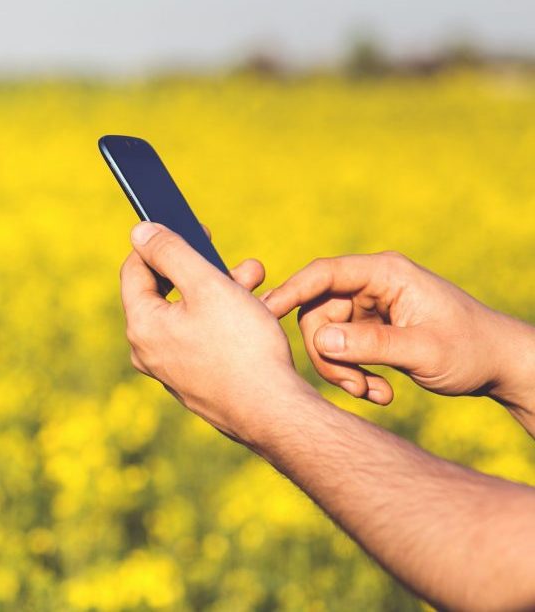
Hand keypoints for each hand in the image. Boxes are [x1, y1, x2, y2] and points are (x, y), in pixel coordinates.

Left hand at [120, 222, 311, 444]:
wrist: (273, 413)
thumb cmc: (242, 347)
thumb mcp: (207, 286)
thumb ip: (171, 252)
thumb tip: (139, 231)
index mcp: (141, 325)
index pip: (135, 270)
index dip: (161, 243)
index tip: (194, 228)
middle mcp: (147, 350)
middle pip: (166, 292)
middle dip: (204, 269)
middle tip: (240, 262)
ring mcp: (170, 369)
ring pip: (190, 314)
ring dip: (222, 291)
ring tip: (257, 280)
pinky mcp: (194, 382)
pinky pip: (202, 338)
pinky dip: (224, 320)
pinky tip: (257, 313)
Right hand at [262, 252, 534, 409]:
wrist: (501, 367)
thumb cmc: (471, 350)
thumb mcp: (422, 350)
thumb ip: (370, 344)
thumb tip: (319, 342)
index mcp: (386, 274)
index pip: (324, 274)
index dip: (290, 292)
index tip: (264, 315)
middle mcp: (373, 285)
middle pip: (317, 313)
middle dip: (328, 355)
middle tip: (354, 387)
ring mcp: (370, 307)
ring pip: (326, 337)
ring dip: (343, 371)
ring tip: (374, 394)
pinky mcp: (371, 329)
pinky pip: (342, 351)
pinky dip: (354, 374)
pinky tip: (381, 392)